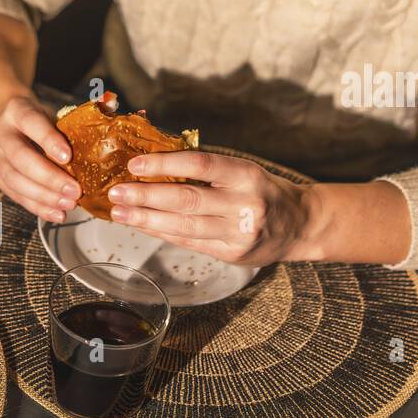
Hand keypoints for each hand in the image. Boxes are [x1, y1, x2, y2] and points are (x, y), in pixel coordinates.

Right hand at [0, 95, 80, 222]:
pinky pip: (15, 195)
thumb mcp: (54, 110)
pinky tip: (57, 213)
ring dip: (43, 196)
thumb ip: (81, 112)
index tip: (68, 157)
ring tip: (69, 204)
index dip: (48, 140)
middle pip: (20, 157)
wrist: (8, 124)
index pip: (30, 122)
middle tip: (75, 191)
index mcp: (16, 110)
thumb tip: (111, 103)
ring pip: (15, 180)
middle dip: (48, 177)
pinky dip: (37, 207)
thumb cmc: (39, 119)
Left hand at [106, 151, 314, 266]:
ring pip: (184, 226)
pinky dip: (161, 232)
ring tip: (120, 212)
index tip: (135, 163)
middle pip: (187, 200)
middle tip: (116, 191)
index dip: (165, 163)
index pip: (200, 165)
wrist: (301, 224)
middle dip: (146, 196)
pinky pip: (189, 242)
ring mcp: (238, 233)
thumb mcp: (243, 171)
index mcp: (246, 175)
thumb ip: (206, 170)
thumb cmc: (263, 191)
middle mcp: (244, 205)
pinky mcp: (231, 254)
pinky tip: (142, 224)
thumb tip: (155, 163)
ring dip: (146, 219)